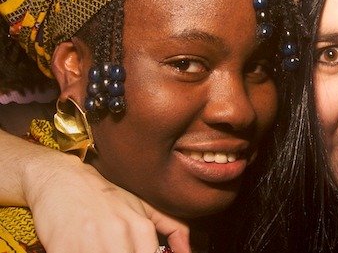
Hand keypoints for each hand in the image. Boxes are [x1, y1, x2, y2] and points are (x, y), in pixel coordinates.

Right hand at [23, 151, 190, 252]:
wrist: (62, 179)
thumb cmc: (105, 197)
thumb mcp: (142, 207)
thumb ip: (172, 226)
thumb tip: (187, 251)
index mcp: (140, 227)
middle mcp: (119, 232)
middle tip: (120, 251)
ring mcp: (92, 240)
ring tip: (104, 250)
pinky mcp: (64, 245)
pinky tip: (83, 251)